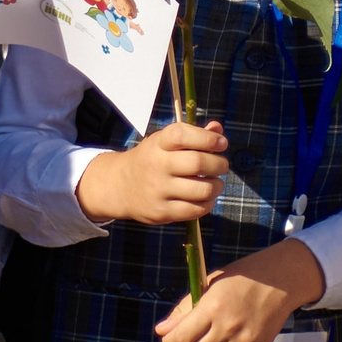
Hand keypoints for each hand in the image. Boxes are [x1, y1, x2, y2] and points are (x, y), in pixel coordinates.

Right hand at [75, 121, 228, 224]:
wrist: (120, 186)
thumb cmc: (152, 160)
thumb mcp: (165, 142)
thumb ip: (193, 134)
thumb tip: (218, 129)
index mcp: (158, 144)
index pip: (183, 134)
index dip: (208, 138)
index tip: (221, 143)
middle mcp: (156, 165)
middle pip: (198, 162)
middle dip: (219, 164)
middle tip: (222, 165)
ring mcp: (158, 190)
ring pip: (202, 189)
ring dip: (217, 186)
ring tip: (215, 183)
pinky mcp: (162, 212)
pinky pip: (196, 209)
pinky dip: (208, 203)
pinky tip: (205, 197)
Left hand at [154, 238, 325, 341]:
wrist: (279, 281)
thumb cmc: (239, 278)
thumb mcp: (208, 284)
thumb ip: (183, 309)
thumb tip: (161, 331)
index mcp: (212, 307)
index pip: (180, 339)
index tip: (170, 338)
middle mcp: (228, 327)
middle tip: (194, 335)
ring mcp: (244, 341)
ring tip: (210, 341)